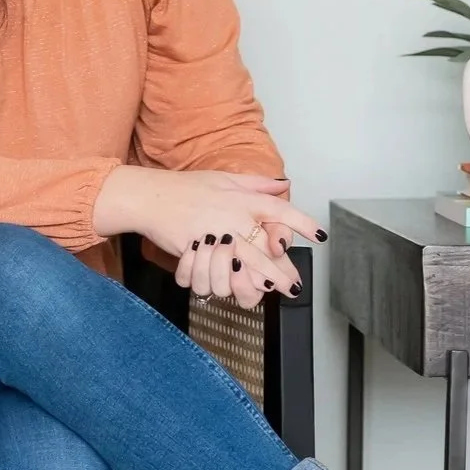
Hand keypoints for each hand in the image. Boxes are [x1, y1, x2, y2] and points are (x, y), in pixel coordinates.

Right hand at [93, 166, 322, 306]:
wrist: (150, 197)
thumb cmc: (185, 187)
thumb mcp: (223, 178)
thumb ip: (256, 184)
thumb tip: (283, 184)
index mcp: (242, 199)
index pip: (279, 211)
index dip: (302, 224)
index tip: (320, 237)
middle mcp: (232, 217)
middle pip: (266, 251)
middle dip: (283, 272)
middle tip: (295, 287)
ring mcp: (214, 236)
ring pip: (242, 269)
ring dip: (253, 283)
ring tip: (265, 291)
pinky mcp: (196, 250)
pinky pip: (213, 275)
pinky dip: (220, 284)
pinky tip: (227, 288)